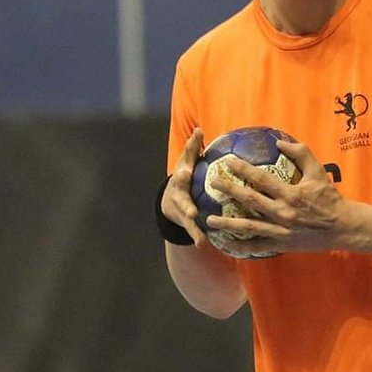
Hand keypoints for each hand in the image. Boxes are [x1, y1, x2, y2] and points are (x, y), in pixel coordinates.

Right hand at [162, 127, 207, 246]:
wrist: (170, 201)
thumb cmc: (186, 178)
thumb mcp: (187, 163)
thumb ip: (193, 148)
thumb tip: (199, 128)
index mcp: (184, 171)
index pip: (187, 156)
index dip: (191, 145)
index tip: (198, 135)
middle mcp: (179, 188)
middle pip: (180, 184)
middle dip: (182, 179)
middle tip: (184, 175)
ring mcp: (179, 204)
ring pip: (184, 208)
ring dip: (188, 211)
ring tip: (193, 215)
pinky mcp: (183, 219)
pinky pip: (191, 228)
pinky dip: (196, 235)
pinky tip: (201, 242)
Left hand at [205, 138, 348, 255]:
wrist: (342, 227)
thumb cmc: (330, 198)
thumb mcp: (318, 172)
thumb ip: (301, 154)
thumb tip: (280, 142)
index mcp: (290, 193)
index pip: (260, 179)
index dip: (242, 169)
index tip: (228, 162)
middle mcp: (282, 212)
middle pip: (249, 200)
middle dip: (229, 190)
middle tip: (213, 183)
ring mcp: (280, 230)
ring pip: (248, 226)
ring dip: (227, 223)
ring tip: (209, 219)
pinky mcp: (281, 244)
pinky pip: (257, 246)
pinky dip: (241, 246)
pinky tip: (226, 243)